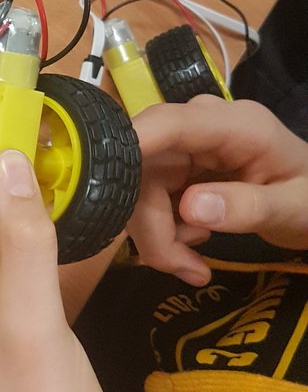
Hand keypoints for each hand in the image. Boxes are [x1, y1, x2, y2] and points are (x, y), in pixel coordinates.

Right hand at [129, 96, 307, 285]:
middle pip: (143, 167)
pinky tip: (192, 249)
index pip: (169, 124)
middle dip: (152, 223)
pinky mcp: (178, 170)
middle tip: (181, 267)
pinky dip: (163, 233)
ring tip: (193, 266)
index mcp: (234, 125)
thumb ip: (247, 207)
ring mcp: (187, 149)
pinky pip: (150, 200)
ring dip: (157, 235)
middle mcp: (201, 130)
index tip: (103, 186)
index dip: (131, 147)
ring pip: (139, 189)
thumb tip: (191, 209)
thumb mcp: (293, 209)